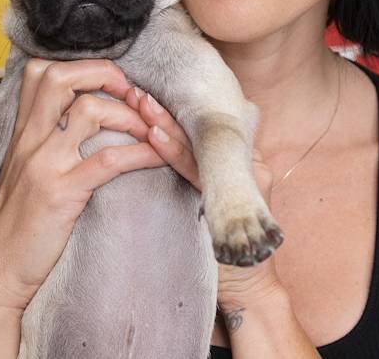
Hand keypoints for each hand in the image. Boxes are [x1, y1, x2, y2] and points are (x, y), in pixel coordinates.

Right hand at [0, 59, 167, 315]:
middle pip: (60, 77)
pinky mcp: (61, 194)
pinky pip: (109, 160)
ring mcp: (44, 164)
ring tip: (150, 130)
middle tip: (132, 93)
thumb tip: (76, 121)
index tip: (109, 81)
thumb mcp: (21, 172)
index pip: (39, 72)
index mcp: (22, 132)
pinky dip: (142, 153)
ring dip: (130, 114)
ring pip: (90, 110)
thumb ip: (42, 142)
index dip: (80, 65)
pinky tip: (158, 157)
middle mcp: (30, 140)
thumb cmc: (13, 225)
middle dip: (105, 74)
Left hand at [124, 88, 282, 309]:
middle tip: (133, 88)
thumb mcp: (204, 198)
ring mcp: (243, 178)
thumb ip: (192, 169)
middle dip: (164, 108)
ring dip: (164, 122)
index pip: (202, 124)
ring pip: (197, 143)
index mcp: (241, 157)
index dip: (173, 106)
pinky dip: (173, 151)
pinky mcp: (233, 198)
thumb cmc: (218, 245)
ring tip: (138, 103)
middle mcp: (246, 162)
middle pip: (199, 128)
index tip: (143, 90)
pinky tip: (152, 136)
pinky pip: (197, 170)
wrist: (245, 289)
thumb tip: (158, 141)